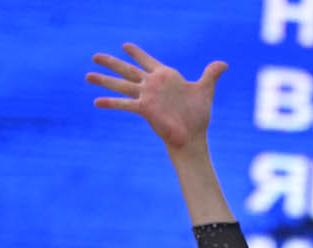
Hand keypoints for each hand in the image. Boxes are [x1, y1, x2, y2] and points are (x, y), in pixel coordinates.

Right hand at [88, 44, 226, 152]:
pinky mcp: (145, 109)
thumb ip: (211, 74)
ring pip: (121, 84)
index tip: (125, 45)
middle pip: (128, 70)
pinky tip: (96, 101)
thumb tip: (224, 64)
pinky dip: (111, 102)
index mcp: (165, 77)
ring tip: (87, 75)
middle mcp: (152, 85)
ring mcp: (147, 96)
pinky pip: (125, 103)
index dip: (137, 53)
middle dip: (112, 62)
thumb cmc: (198, 116)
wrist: (193, 136)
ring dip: (104, 80)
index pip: (147, 61)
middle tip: (94, 55)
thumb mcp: (205, 90)